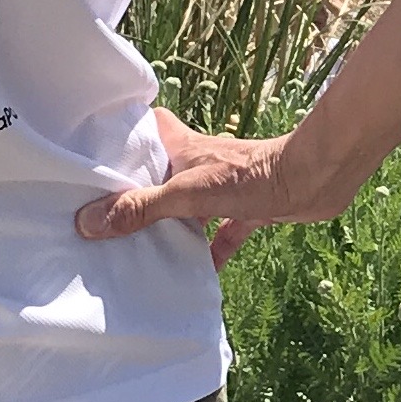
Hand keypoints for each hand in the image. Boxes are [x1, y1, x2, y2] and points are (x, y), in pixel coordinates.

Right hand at [75, 107, 337, 270]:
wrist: (312, 181)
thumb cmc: (248, 176)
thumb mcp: (186, 195)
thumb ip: (141, 209)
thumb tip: (88, 223)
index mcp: (178, 143)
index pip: (141, 129)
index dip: (118, 138)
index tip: (90, 159)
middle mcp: (196, 160)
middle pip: (158, 172)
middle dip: (136, 191)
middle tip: (106, 213)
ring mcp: (221, 185)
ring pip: (186, 204)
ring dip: (170, 223)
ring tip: (140, 246)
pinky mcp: (246, 206)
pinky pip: (220, 231)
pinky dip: (211, 250)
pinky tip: (199, 273)